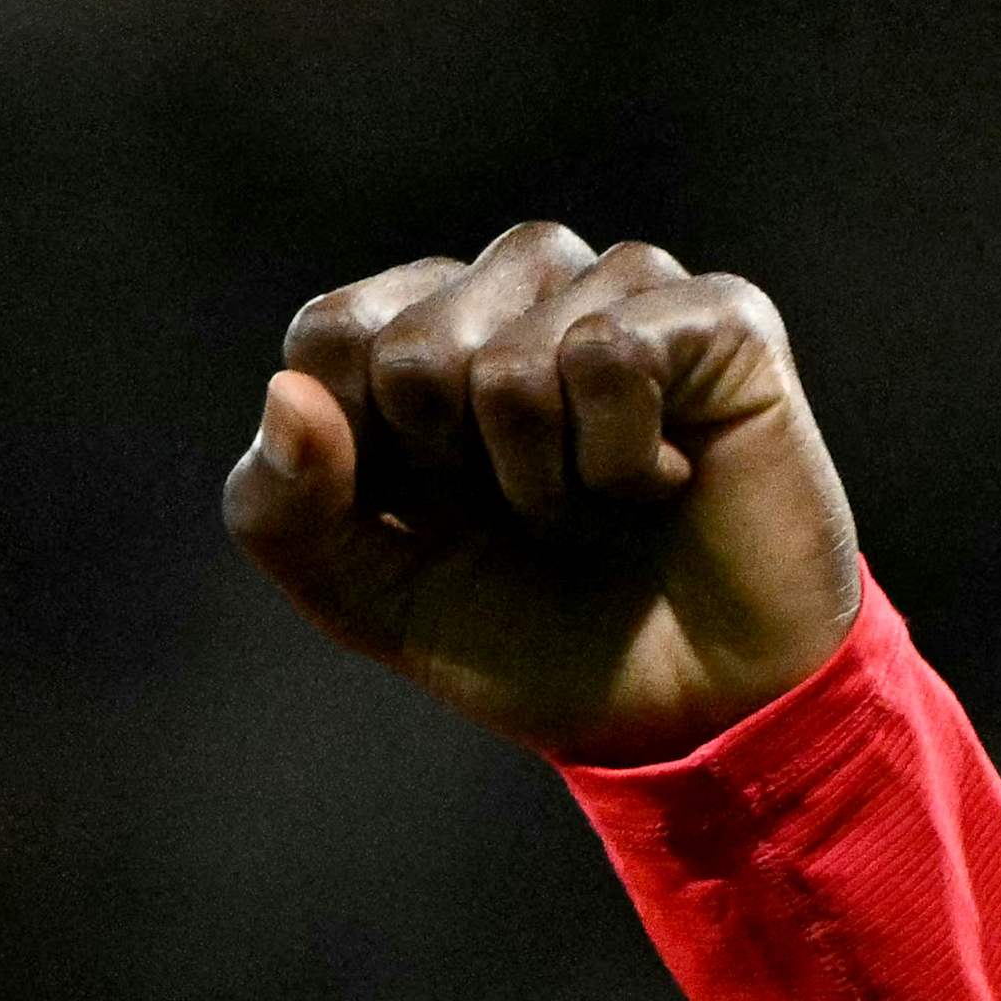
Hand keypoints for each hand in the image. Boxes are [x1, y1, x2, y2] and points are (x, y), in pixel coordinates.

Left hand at [222, 223, 860, 765]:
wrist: (687, 710)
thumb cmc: (526, 635)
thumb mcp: (366, 595)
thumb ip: (284, 509)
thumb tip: (287, 396)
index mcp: (417, 333)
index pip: (329, 335)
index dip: (360, 457)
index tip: (424, 513)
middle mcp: (515, 290)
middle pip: (404, 347)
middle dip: (450, 475)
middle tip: (523, 514)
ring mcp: (618, 289)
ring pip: (506, 362)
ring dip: (534, 479)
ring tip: (589, 502)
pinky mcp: (716, 312)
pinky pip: (609, 357)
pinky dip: (619, 463)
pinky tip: (662, 482)